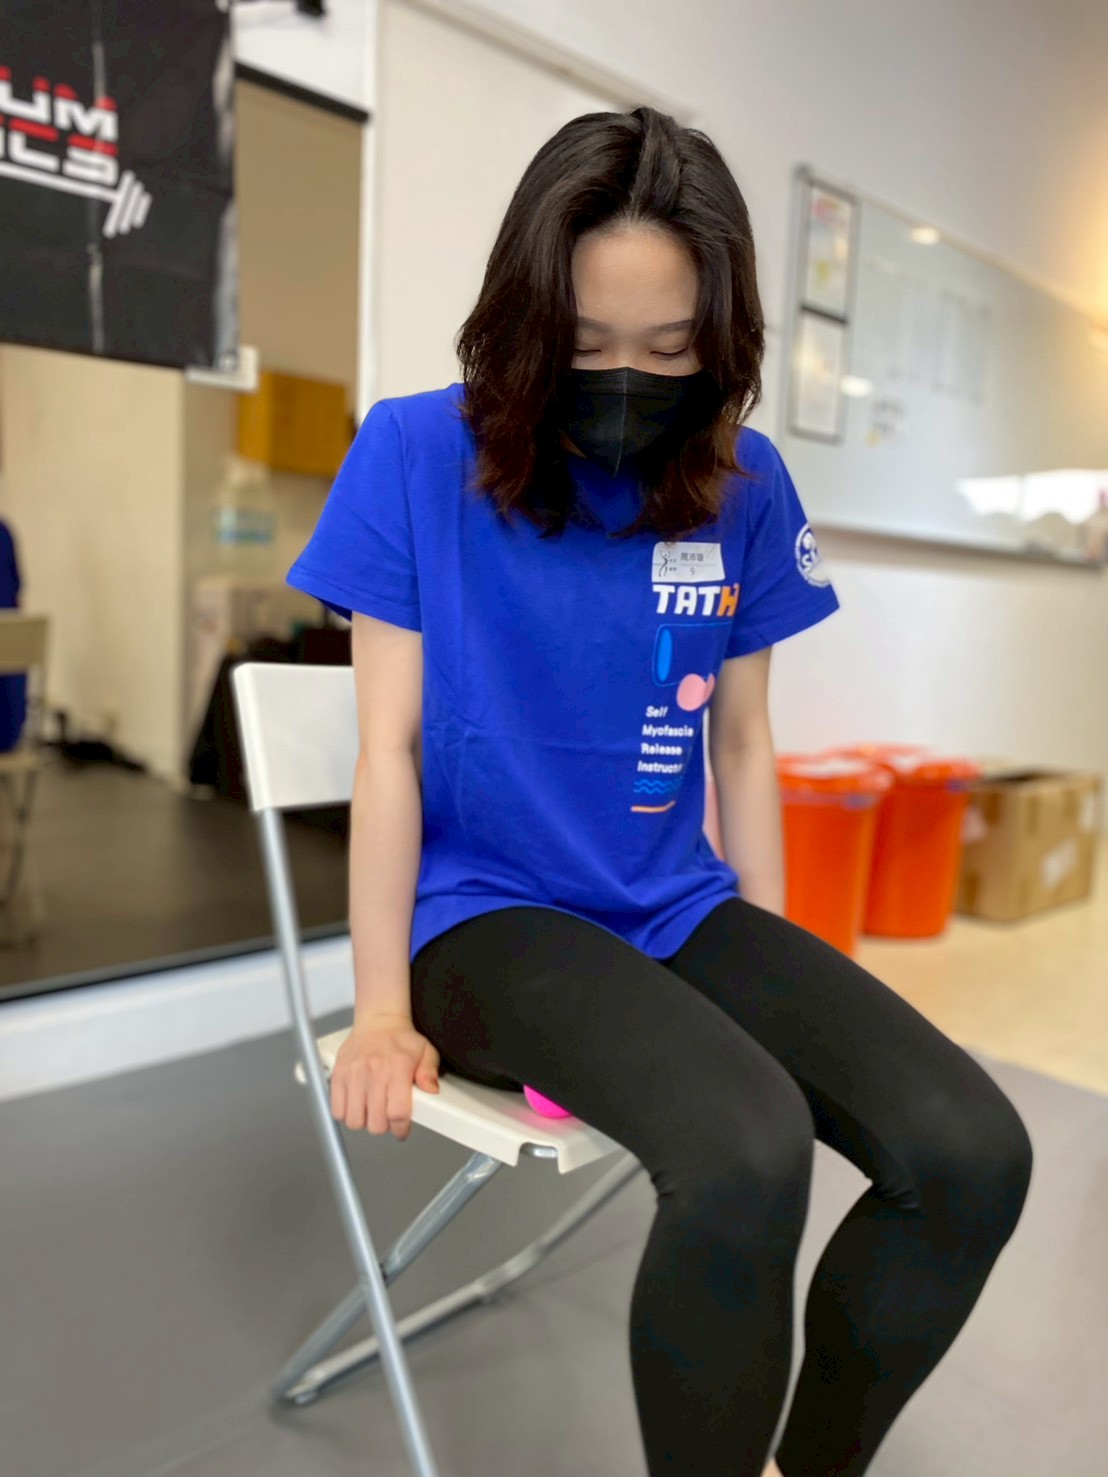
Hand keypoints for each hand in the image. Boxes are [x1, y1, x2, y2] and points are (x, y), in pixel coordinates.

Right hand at [330, 1014, 440, 1140]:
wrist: (378, 1022)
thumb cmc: (400, 1039)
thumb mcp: (426, 1051)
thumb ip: (430, 1072)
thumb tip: (431, 1090)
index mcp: (397, 1067)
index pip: (397, 1112)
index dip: (400, 1128)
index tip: (401, 1130)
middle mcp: (374, 1071)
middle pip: (375, 1122)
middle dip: (384, 1126)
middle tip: (387, 1118)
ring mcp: (354, 1074)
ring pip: (355, 1120)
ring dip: (364, 1121)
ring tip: (371, 1112)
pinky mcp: (338, 1075)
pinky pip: (337, 1109)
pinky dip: (346, 1114)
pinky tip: (356, 1106)